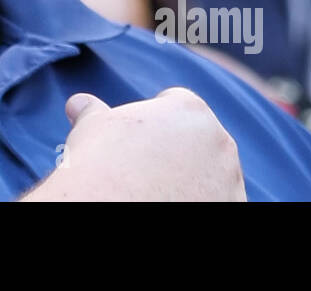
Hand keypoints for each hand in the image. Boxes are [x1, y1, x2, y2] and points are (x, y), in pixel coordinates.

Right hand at [20, 88, 247, 200]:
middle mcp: (218, 141)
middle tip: (144, 169)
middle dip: (176, 150)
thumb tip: (78, 103)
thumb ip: (94, 111)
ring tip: (156, 193)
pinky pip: (216, 200)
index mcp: (188, 110)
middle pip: (198, 139)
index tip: (137, 139)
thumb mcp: (92, 128)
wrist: (111, 207)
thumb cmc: (102, 164)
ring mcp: (230, 180)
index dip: (154, 120)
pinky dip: (199, 202)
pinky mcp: (233, 207)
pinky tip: (170, 204)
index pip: (176, 103)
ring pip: (210, 173)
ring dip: (191, 179)